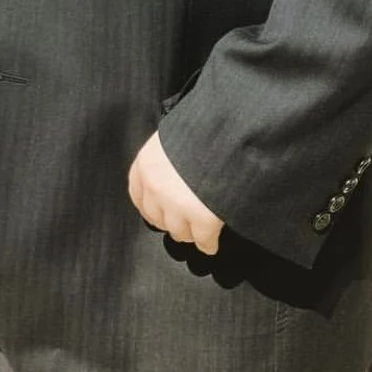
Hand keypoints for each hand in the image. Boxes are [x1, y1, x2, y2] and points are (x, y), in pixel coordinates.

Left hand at [128, 132, 223, 254]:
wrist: (232, 131)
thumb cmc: (207, 128)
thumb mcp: (179, 134)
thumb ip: (171, 156)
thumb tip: (175, 174)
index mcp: (147, 163)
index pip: (139, 196)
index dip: (152, 207)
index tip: (160, 211)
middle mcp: (155, 186)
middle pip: (158, 218)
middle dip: (172, 221)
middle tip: (184, 220)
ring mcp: (176, 205)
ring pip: (179, 232)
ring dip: (190, 232)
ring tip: (199, 230)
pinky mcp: (201, 218)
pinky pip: (203, 240)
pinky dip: (208, 243)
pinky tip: (212, 242)